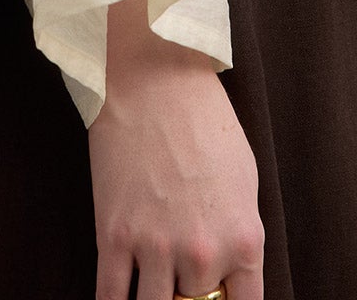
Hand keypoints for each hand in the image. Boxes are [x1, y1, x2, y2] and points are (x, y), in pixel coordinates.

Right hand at [88, 0, 262, 299]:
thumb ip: (240, 238)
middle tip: (180, 278)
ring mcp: (155, 248)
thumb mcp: (245, 180)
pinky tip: (118, 299)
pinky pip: (111, 299)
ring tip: (153, 282)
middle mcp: (202, 253)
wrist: (153, 80)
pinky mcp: (114, 237)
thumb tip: (229, 280)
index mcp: (244, 241)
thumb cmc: (204, 122)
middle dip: (190, 296)